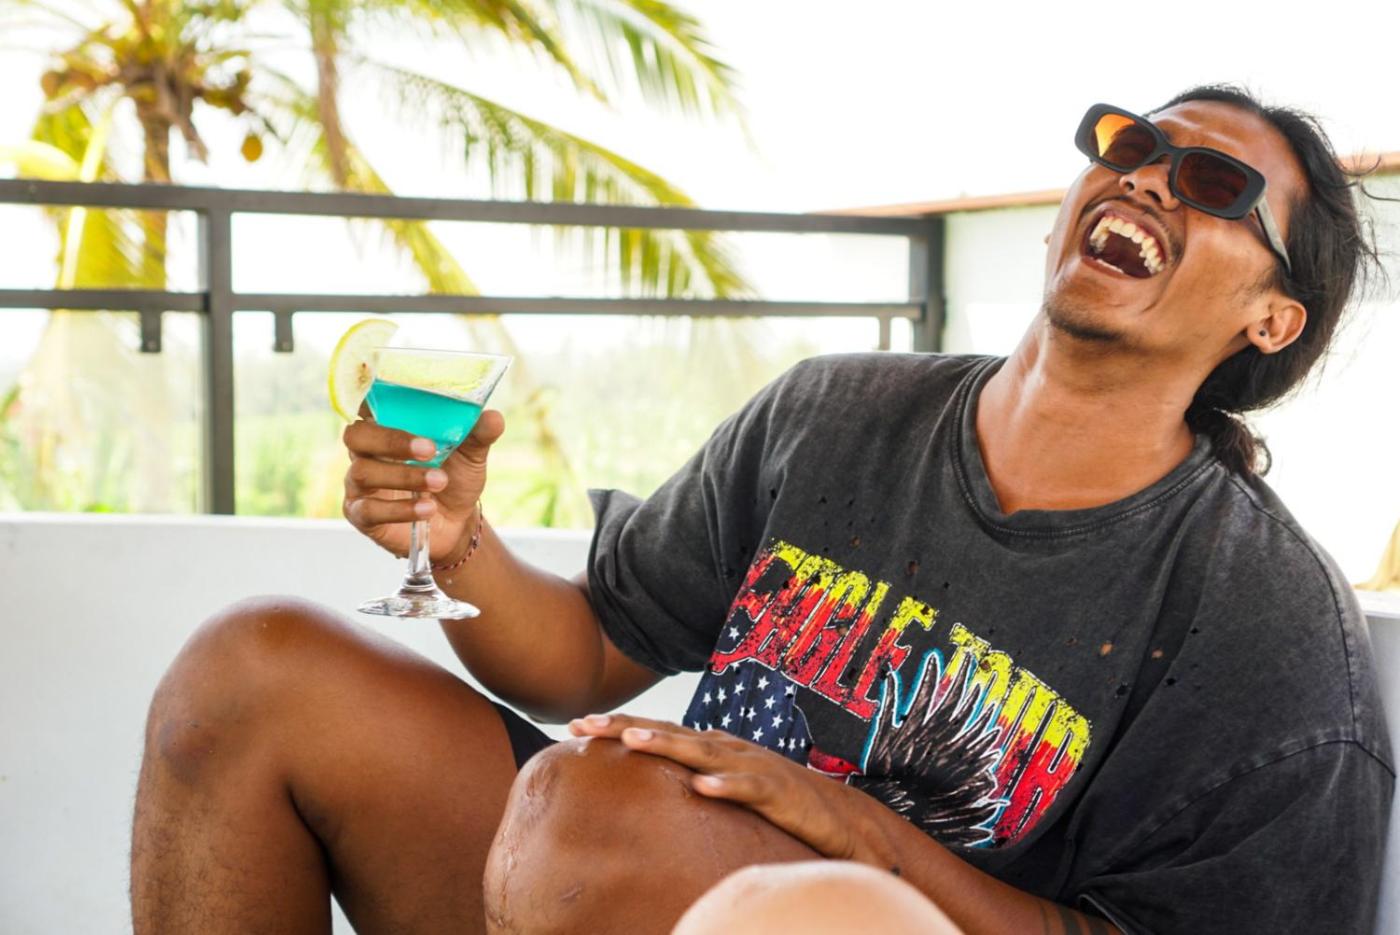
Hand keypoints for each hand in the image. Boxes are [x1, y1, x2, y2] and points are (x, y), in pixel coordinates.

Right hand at [342, 406, 504, 559]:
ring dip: (404, 477)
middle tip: (430, 449)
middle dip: (392, 440)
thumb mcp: (471, 454)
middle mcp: (366, 451)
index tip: (401, 401)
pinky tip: (427, 509)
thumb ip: (478, 434)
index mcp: (386, 425)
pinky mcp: (362, 515)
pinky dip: (400, 509)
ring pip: (363, 472)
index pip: (366, 403)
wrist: (458, 522)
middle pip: (356, 435)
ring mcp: (359, 484)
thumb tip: (493, 418)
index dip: (373, 398)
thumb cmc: (454, 477)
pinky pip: (369, 510)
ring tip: (440, 482)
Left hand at [568, 713, 895, 868]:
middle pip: (672, 734)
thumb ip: (694, 777)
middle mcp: (730, 749)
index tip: (577, 726)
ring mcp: (755, 767)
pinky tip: (702, 786)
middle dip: (627, 727)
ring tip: (634, 741)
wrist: (840, 817)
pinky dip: (726, 784)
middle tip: (585, 725)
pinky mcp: (779, 793)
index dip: (620, 727)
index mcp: (715, 748)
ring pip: (705, 753)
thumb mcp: (728, 787)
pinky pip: (750, 789)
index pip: (660, 732)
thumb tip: (650, 784)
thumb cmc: (779, 801)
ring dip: (669, 745)